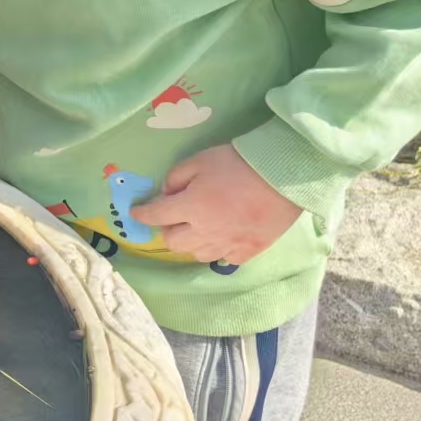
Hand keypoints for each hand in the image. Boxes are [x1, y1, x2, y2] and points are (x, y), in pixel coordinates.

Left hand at [133, 144, 303, 264]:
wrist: (284, 176)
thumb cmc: (238, 163)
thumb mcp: (199, 160)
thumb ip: (176, 177)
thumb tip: (166, 193)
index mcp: (191, 207)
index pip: (156, 215)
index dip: (142, 214)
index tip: (136, 213)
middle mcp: (206, 231)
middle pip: (173, 241)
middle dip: (167, 229)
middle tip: (173, 217)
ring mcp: (228, 244)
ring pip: (196, 254)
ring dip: (190, 242)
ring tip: (196, 228)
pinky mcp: (249, 251)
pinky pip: (223, 259)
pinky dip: (216, 250)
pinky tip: (219, 238)